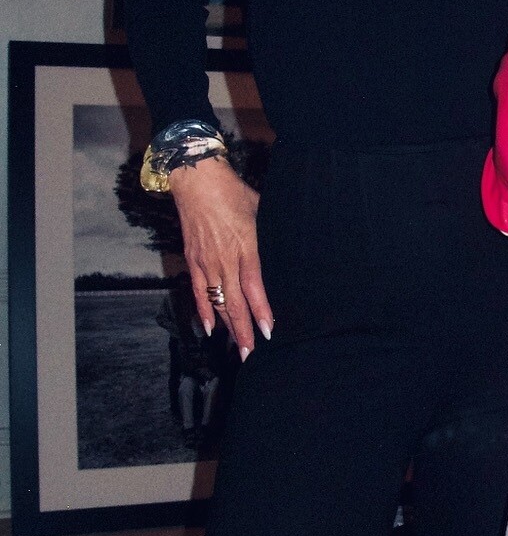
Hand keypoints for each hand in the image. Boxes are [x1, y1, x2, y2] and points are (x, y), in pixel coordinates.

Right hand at [169, 157, 271, 356]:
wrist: (197, 181)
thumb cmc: (233, 193)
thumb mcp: (260, 211)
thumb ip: (269, 235)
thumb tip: (285, 250)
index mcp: (245, 247)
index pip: (254, 287)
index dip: (261, 310)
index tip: (269, 330)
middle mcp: (224, 259)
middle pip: (235, 302)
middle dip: (245, 330)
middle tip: (252, 354)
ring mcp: (206, 262)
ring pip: (218, 302)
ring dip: (229, 326)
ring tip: (239, 348)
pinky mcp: (193, 260)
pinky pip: (199, 292)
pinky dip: (204, 311)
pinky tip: (211, 329)